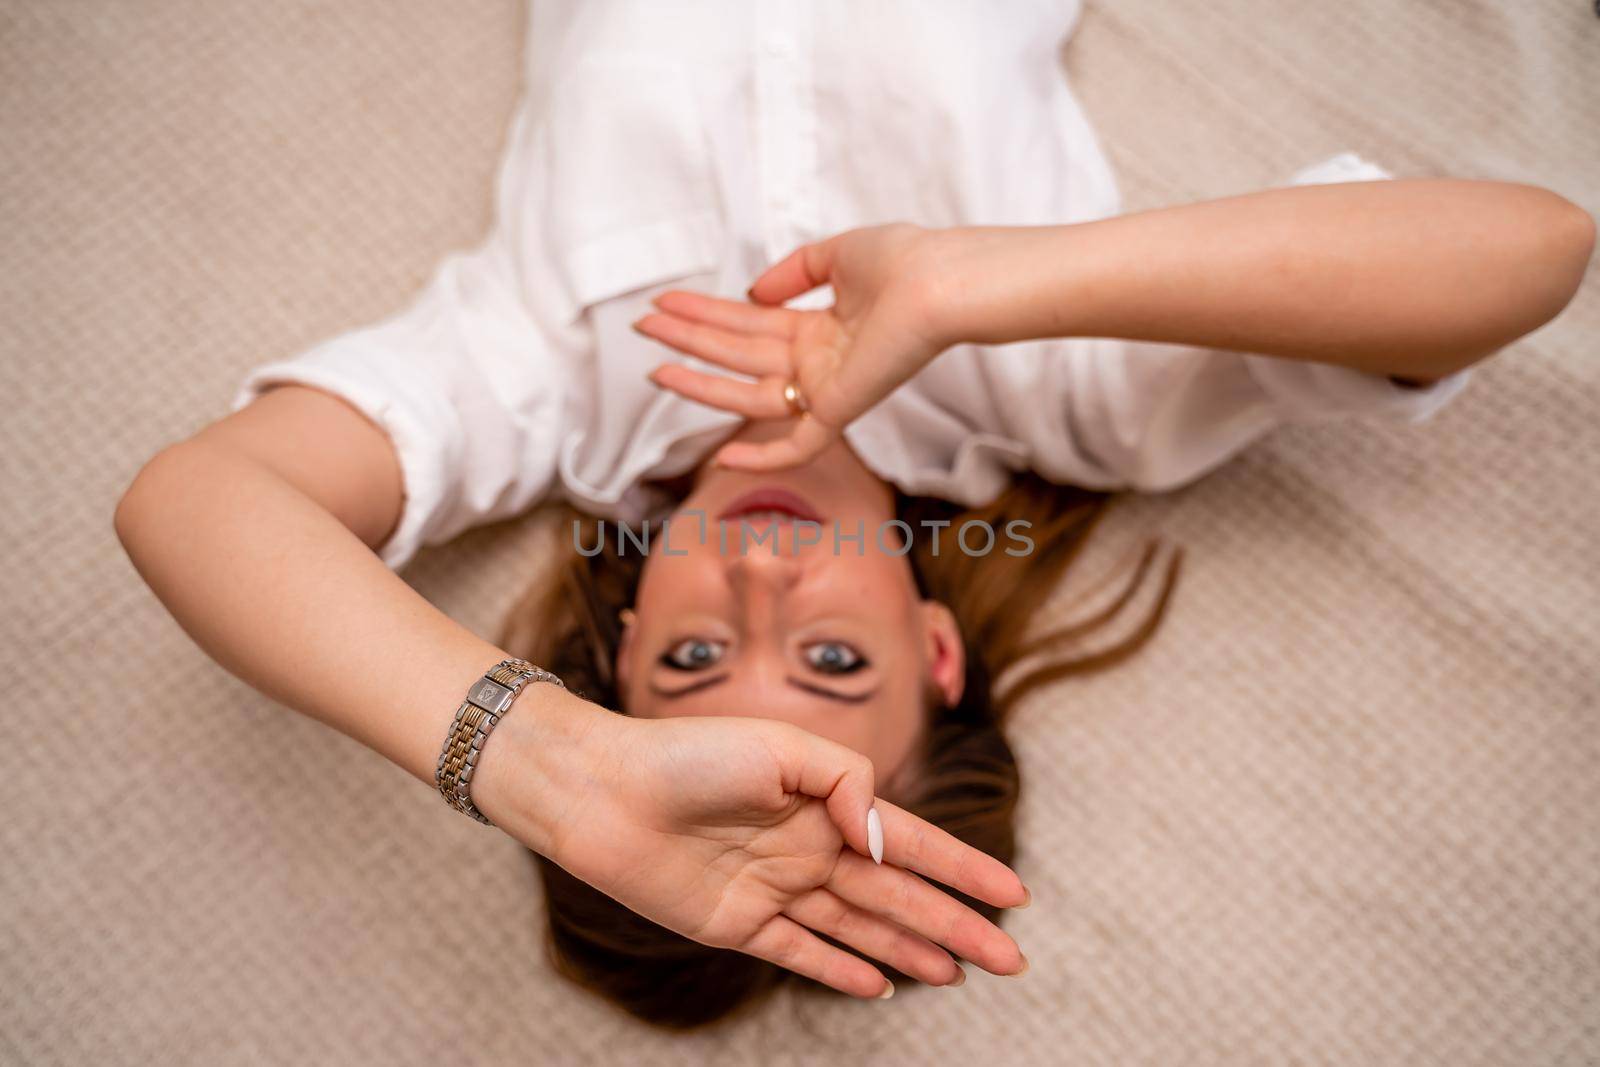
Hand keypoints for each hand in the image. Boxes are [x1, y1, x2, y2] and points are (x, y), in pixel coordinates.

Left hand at [480, 694, 1029, 997]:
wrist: (603, 790)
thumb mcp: (780, 744)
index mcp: (825, 801)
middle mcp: (808, 846)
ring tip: (959, 973)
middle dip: (955, 924)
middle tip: (1008, 958)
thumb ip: (845, 782)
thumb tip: (880, 835)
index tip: (1015, 894)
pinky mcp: (737, 923)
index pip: (911, 842)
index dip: (964, 869)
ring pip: (860, 927)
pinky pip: (801, 953)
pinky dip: (842, 971)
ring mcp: (775, 887)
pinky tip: (882, 985)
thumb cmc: (688, 753)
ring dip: (911, 949)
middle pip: (897, 894)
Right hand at [636, 223, 962, 470]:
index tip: (666, 302)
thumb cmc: (905, 262)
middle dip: (691, 338)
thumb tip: (752, 292)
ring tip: (656, 365)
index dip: (706, 313)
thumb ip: (794, 271)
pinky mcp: (840, 411)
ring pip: (749, 393)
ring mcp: (826, 388)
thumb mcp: (839, 253)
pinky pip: (797, 446)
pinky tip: (721, 458)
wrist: (940, 284)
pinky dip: (762, 456)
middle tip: (643, 325)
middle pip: (739, 353)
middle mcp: (818, 361)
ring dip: (702, 381)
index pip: (750, 323)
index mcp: (820, 327)